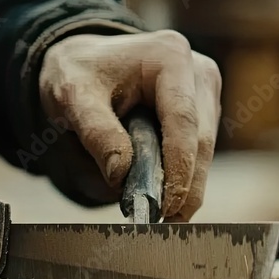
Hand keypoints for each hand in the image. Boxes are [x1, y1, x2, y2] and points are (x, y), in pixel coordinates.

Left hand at [38, 30, 220, 220]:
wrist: (81, 63)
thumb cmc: (77, 74)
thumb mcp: (74, 99)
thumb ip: (97, 134)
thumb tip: (121, 176)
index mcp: (169, 57)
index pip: (182, 120)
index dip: (179, 166)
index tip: (169, 203)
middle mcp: (197, 71)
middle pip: (202, 139)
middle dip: (186, 185)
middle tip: (166, 221)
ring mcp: (204, 92)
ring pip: (205, 150)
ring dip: (186, 185)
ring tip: (162, 215)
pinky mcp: (203, 111)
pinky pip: (198, 151)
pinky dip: (182, 176)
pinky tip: (165, 197)